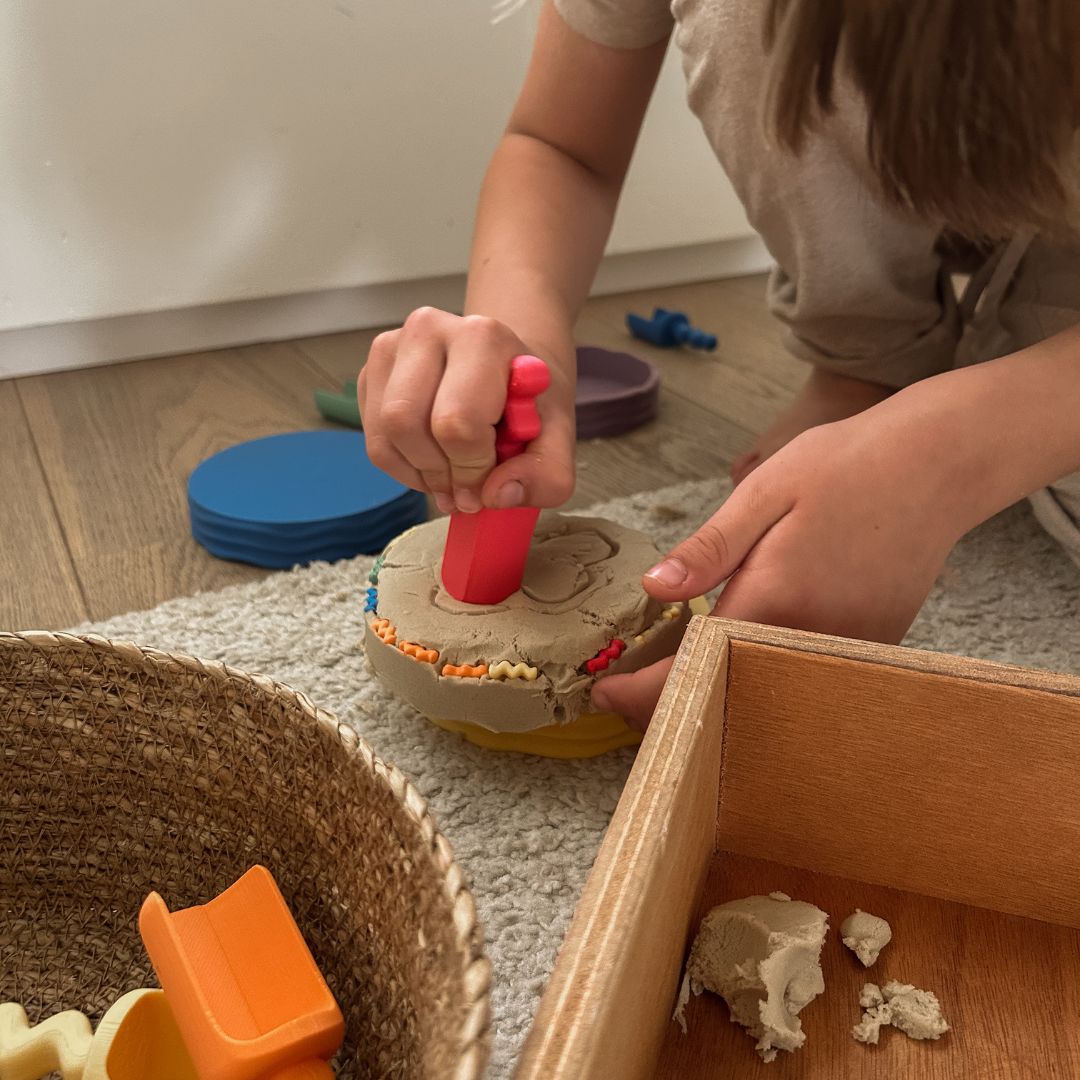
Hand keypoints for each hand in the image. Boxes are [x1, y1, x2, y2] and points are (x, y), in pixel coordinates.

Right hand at [357, 307, 575, 512]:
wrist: (507, 366)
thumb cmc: (529, 399)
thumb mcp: (558, 437)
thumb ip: (547, 475)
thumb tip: (496, 495)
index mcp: (481, 337)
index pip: (456, 420)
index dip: (471, 468)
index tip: (490, 481)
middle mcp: (428, 329)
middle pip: (405, 423)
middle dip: (439, 473)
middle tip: (467, 490)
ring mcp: (392, 347)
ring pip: (383, 436)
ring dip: (420, 475)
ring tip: (452, 478)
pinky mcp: (371, 373)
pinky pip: (374, 441)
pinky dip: (403, 468)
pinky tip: (433, 462)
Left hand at [592, 403, 968, 727]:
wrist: (939, 464)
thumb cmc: (845, 467)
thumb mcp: (762, 493)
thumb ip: (708, 549)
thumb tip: (653, 590)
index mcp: (772, 601)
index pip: (693, 671)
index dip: (641, 693)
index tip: (603, 693)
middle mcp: (810, 639)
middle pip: (726, 693)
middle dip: (670, 698)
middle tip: (627, 684)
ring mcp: (846, 649)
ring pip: (765, 689)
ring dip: (715, 687)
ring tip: (670, 670)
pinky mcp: (871, 645)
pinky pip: (800, 673)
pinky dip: (761, 672)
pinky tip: (738, 649)